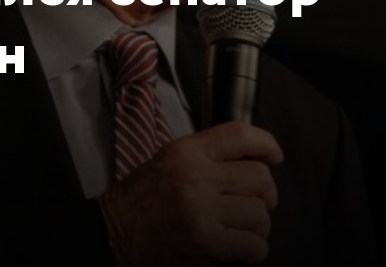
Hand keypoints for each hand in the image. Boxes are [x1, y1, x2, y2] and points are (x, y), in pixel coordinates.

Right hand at [97, 121, 283, 265]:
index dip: (266, 144)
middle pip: (259, 178)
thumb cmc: (139, 201)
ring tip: (241, 230)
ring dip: (257, 226)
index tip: (274, 156)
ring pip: (260, 214)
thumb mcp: (168, 161)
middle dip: (265, 196)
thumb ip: (205, 157)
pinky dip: (253, 251)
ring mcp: (200, 210)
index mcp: (186, 151)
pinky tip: (238, 250)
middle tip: (253, 205)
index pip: (239, 135)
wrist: (110, 234)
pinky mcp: (204, 241)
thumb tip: (251, 159)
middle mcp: (196, 177)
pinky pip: (253, 245)